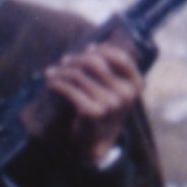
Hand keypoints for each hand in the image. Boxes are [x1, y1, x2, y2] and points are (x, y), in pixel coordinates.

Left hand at [45, 36, 144, 163]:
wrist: (96, 141)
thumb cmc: (103, 108)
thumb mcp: (112, 88)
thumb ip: (106, 68)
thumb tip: (91, 46)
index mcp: (135, 85)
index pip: (119, 56)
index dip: (100, 50)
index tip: (86, 51)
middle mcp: (126, 94)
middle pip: (94, 62)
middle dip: (75, 59)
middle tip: (64, 62)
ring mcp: (111, 104)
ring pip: (78, 75)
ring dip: (61, 72)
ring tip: (53, 73)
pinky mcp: (92, 113)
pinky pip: (69, 90)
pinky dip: (57, 84)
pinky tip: (51, 83)